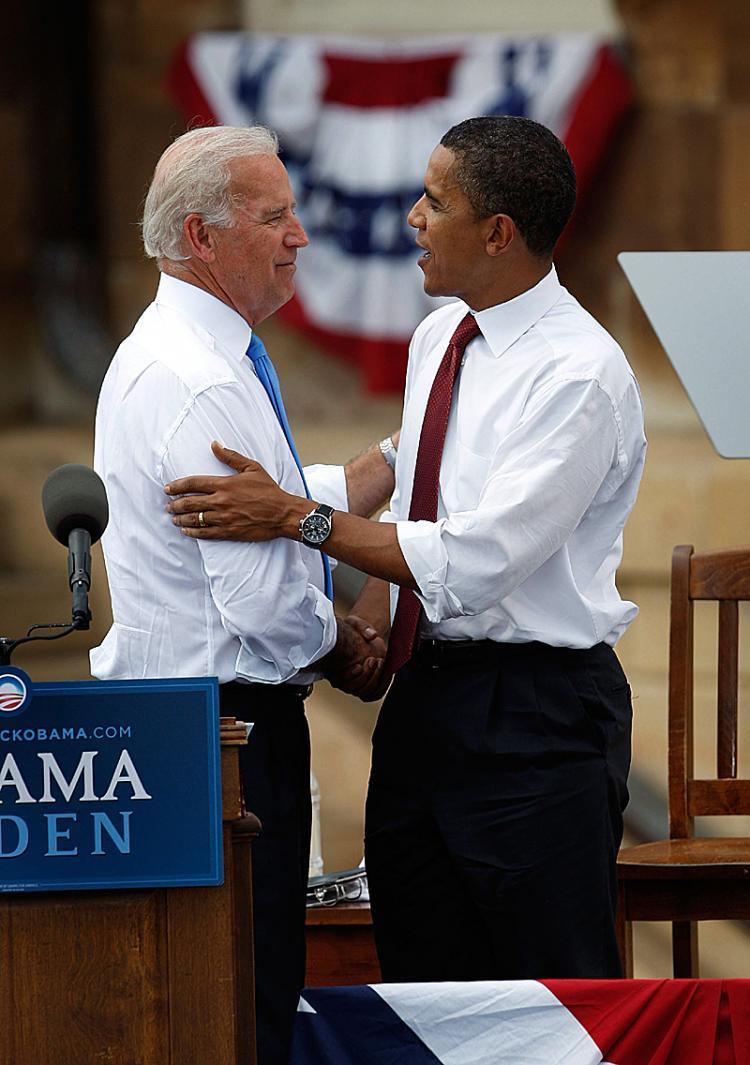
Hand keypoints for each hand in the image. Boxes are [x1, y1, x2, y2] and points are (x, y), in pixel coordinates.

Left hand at [164, 442, 301, 540]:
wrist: (282, 513)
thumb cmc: (269, 490)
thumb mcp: (252, 468)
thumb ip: (230, 456)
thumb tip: (214, 445)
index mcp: (224, 484)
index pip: (192, 484)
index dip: (176, 486)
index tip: (168, 488)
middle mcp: (220, 501)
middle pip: (189, 503)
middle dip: (175, 504)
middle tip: (168, 505)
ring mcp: (223, 518)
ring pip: (194, 519)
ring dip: (180, 518)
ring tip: (173, 517)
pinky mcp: (228, 532)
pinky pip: (205, 533)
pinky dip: (193, 532)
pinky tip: (186, 531)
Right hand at [326, 614, 390, 701]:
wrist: (365, 637)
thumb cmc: (356, 630)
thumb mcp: (356, 623)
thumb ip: (362, 626)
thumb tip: (372, 635)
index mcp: (333, 667)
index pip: (337, 681)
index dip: (349, 676)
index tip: (359, 665)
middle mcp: (342, 680)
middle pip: (352, 689)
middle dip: (365, 676)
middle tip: (372, 660)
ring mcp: (356, 684)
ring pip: (364, 692)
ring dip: (374, 679)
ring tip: (380, 661)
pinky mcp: (368, 686)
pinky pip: (375, 694)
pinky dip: (382, 685)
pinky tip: (386, 671)